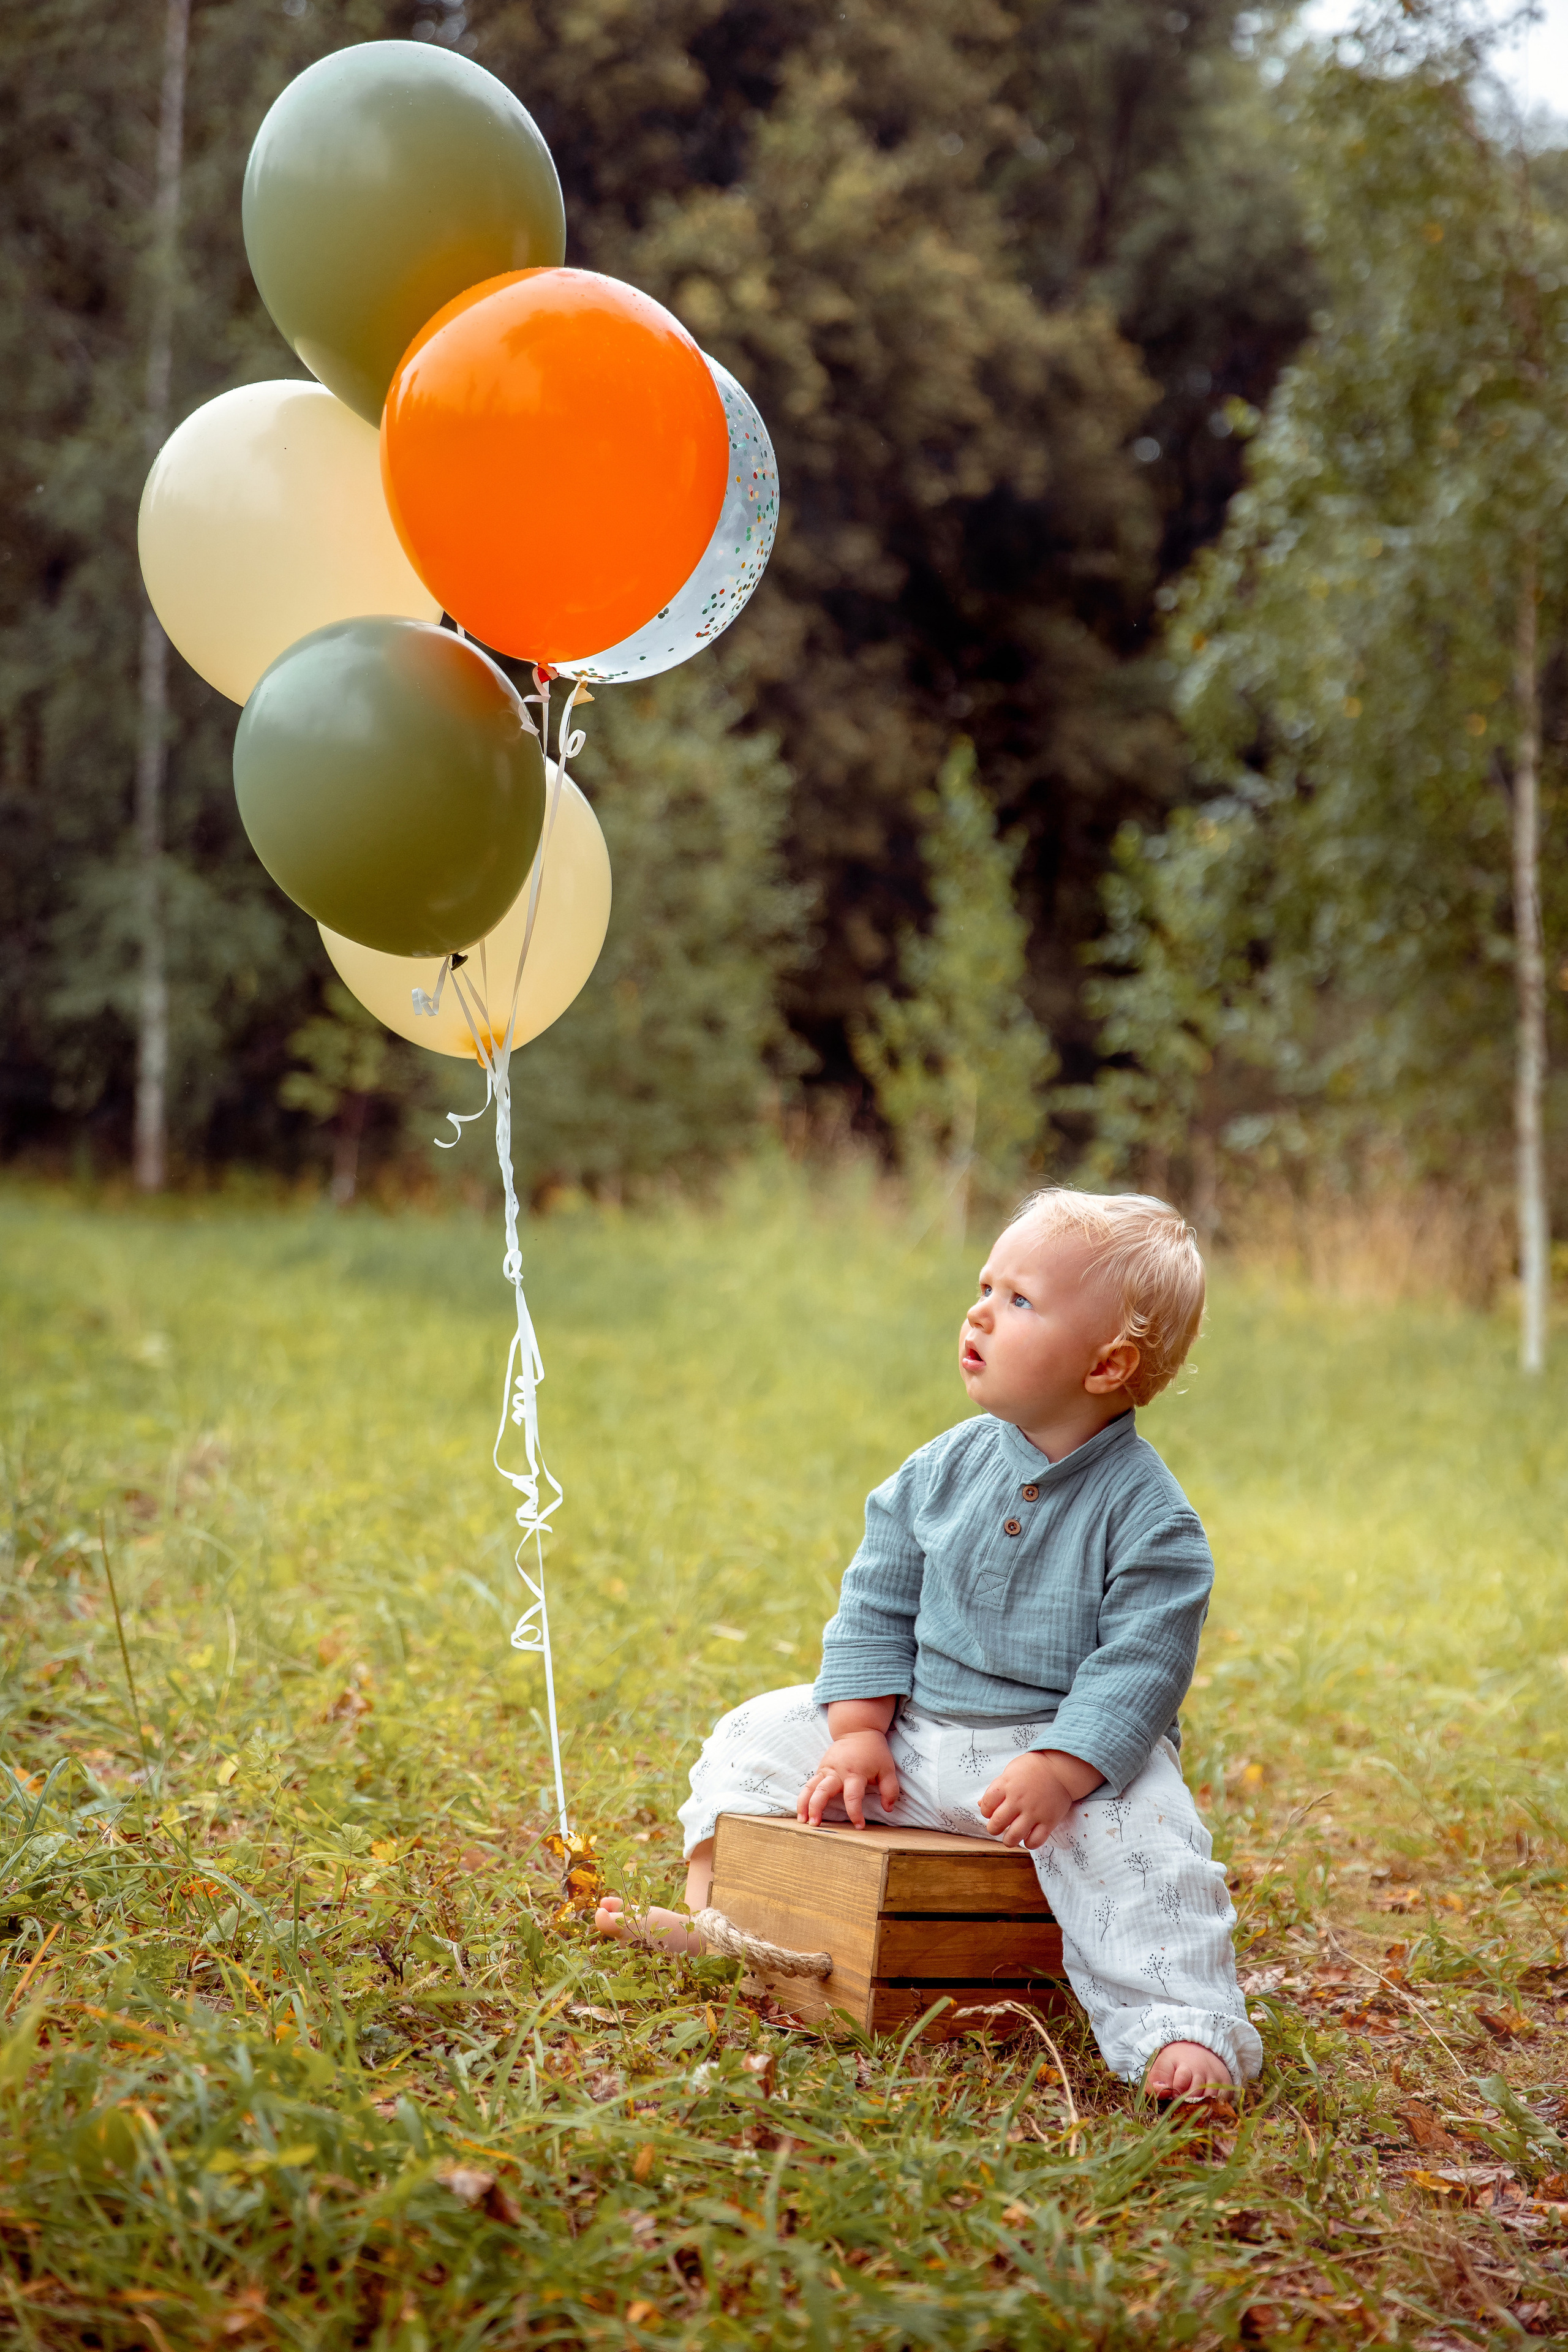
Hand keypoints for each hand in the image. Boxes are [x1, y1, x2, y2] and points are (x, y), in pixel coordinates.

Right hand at [797, 1729, 899, 1828]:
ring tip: (802, 1820)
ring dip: (805, 1804)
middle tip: (815, 1825)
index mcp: (854, 1773)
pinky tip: (802, 1810)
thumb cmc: (874, 1752)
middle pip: (823, 1790)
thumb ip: (889, 1790)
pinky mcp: (821, 1768)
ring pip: (811, 1787)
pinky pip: (810, 1783)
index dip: (855, 1812)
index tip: (859, 1826)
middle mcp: (837, 1772)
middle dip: (817, 1807)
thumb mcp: (887, 1769)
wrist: (857, 1730)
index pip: (853, 1796)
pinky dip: (804, 1796)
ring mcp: (826, 1769)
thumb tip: (888, 1809)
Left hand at [978, 1749, 1100, 1849]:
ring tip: (1010, 1838)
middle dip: (993, 1829)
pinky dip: (1029, 1844)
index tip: (990, 1812)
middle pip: (997, 1823)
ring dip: (1008, 1841)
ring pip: (1014, 1836)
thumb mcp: (1011, 1772)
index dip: (986, 1811)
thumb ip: (997, 1788)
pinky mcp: (1048, 1821)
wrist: (1061, 1768)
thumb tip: (981, 1804)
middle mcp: (1018, 1800)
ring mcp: (1034, 1812)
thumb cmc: (1033, 1768)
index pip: (987, 1805)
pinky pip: (1035, 1841)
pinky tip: (1027, 1838)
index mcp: (1007, 1785)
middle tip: (997, 1828)